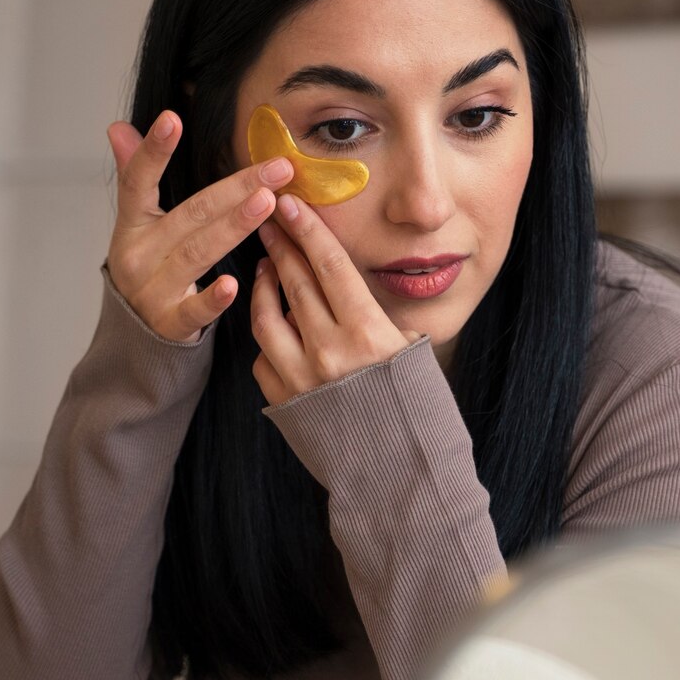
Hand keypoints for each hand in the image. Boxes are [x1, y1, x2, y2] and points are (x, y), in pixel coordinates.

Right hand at [105, 109, 293, 342]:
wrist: (137, 331)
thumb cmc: (151, 265)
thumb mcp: (138, 223)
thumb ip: (135, 175)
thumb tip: (118, 127)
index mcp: (132, 224)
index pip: (138, 182)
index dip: (153, 151)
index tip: (172, 118)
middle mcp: (138, 254)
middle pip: (190, 214)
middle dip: (236, 187)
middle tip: (276, 168)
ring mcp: (152, 289)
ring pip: (197, 253)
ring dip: (234, 226)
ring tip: (267, 203)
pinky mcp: (170, 322)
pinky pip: (194, 310)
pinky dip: (213, 298)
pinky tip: (236, 284)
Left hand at [251, 192, 421, 405]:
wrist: (399, 475)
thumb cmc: (417, 411)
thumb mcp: (412, 353)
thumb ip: (380, 320)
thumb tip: (351, 290)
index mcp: (367, 331)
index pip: (329, 265)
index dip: (308, 229)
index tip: (291, 204)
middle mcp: (329, 350)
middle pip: (295, 281)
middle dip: (281, 244)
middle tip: (269, 220)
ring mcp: (301, 377)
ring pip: (266, 316)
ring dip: (264, 286)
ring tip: (266, 269)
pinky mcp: (283, 401)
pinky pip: (263, 359)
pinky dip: (266, 339)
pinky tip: (273, 326)